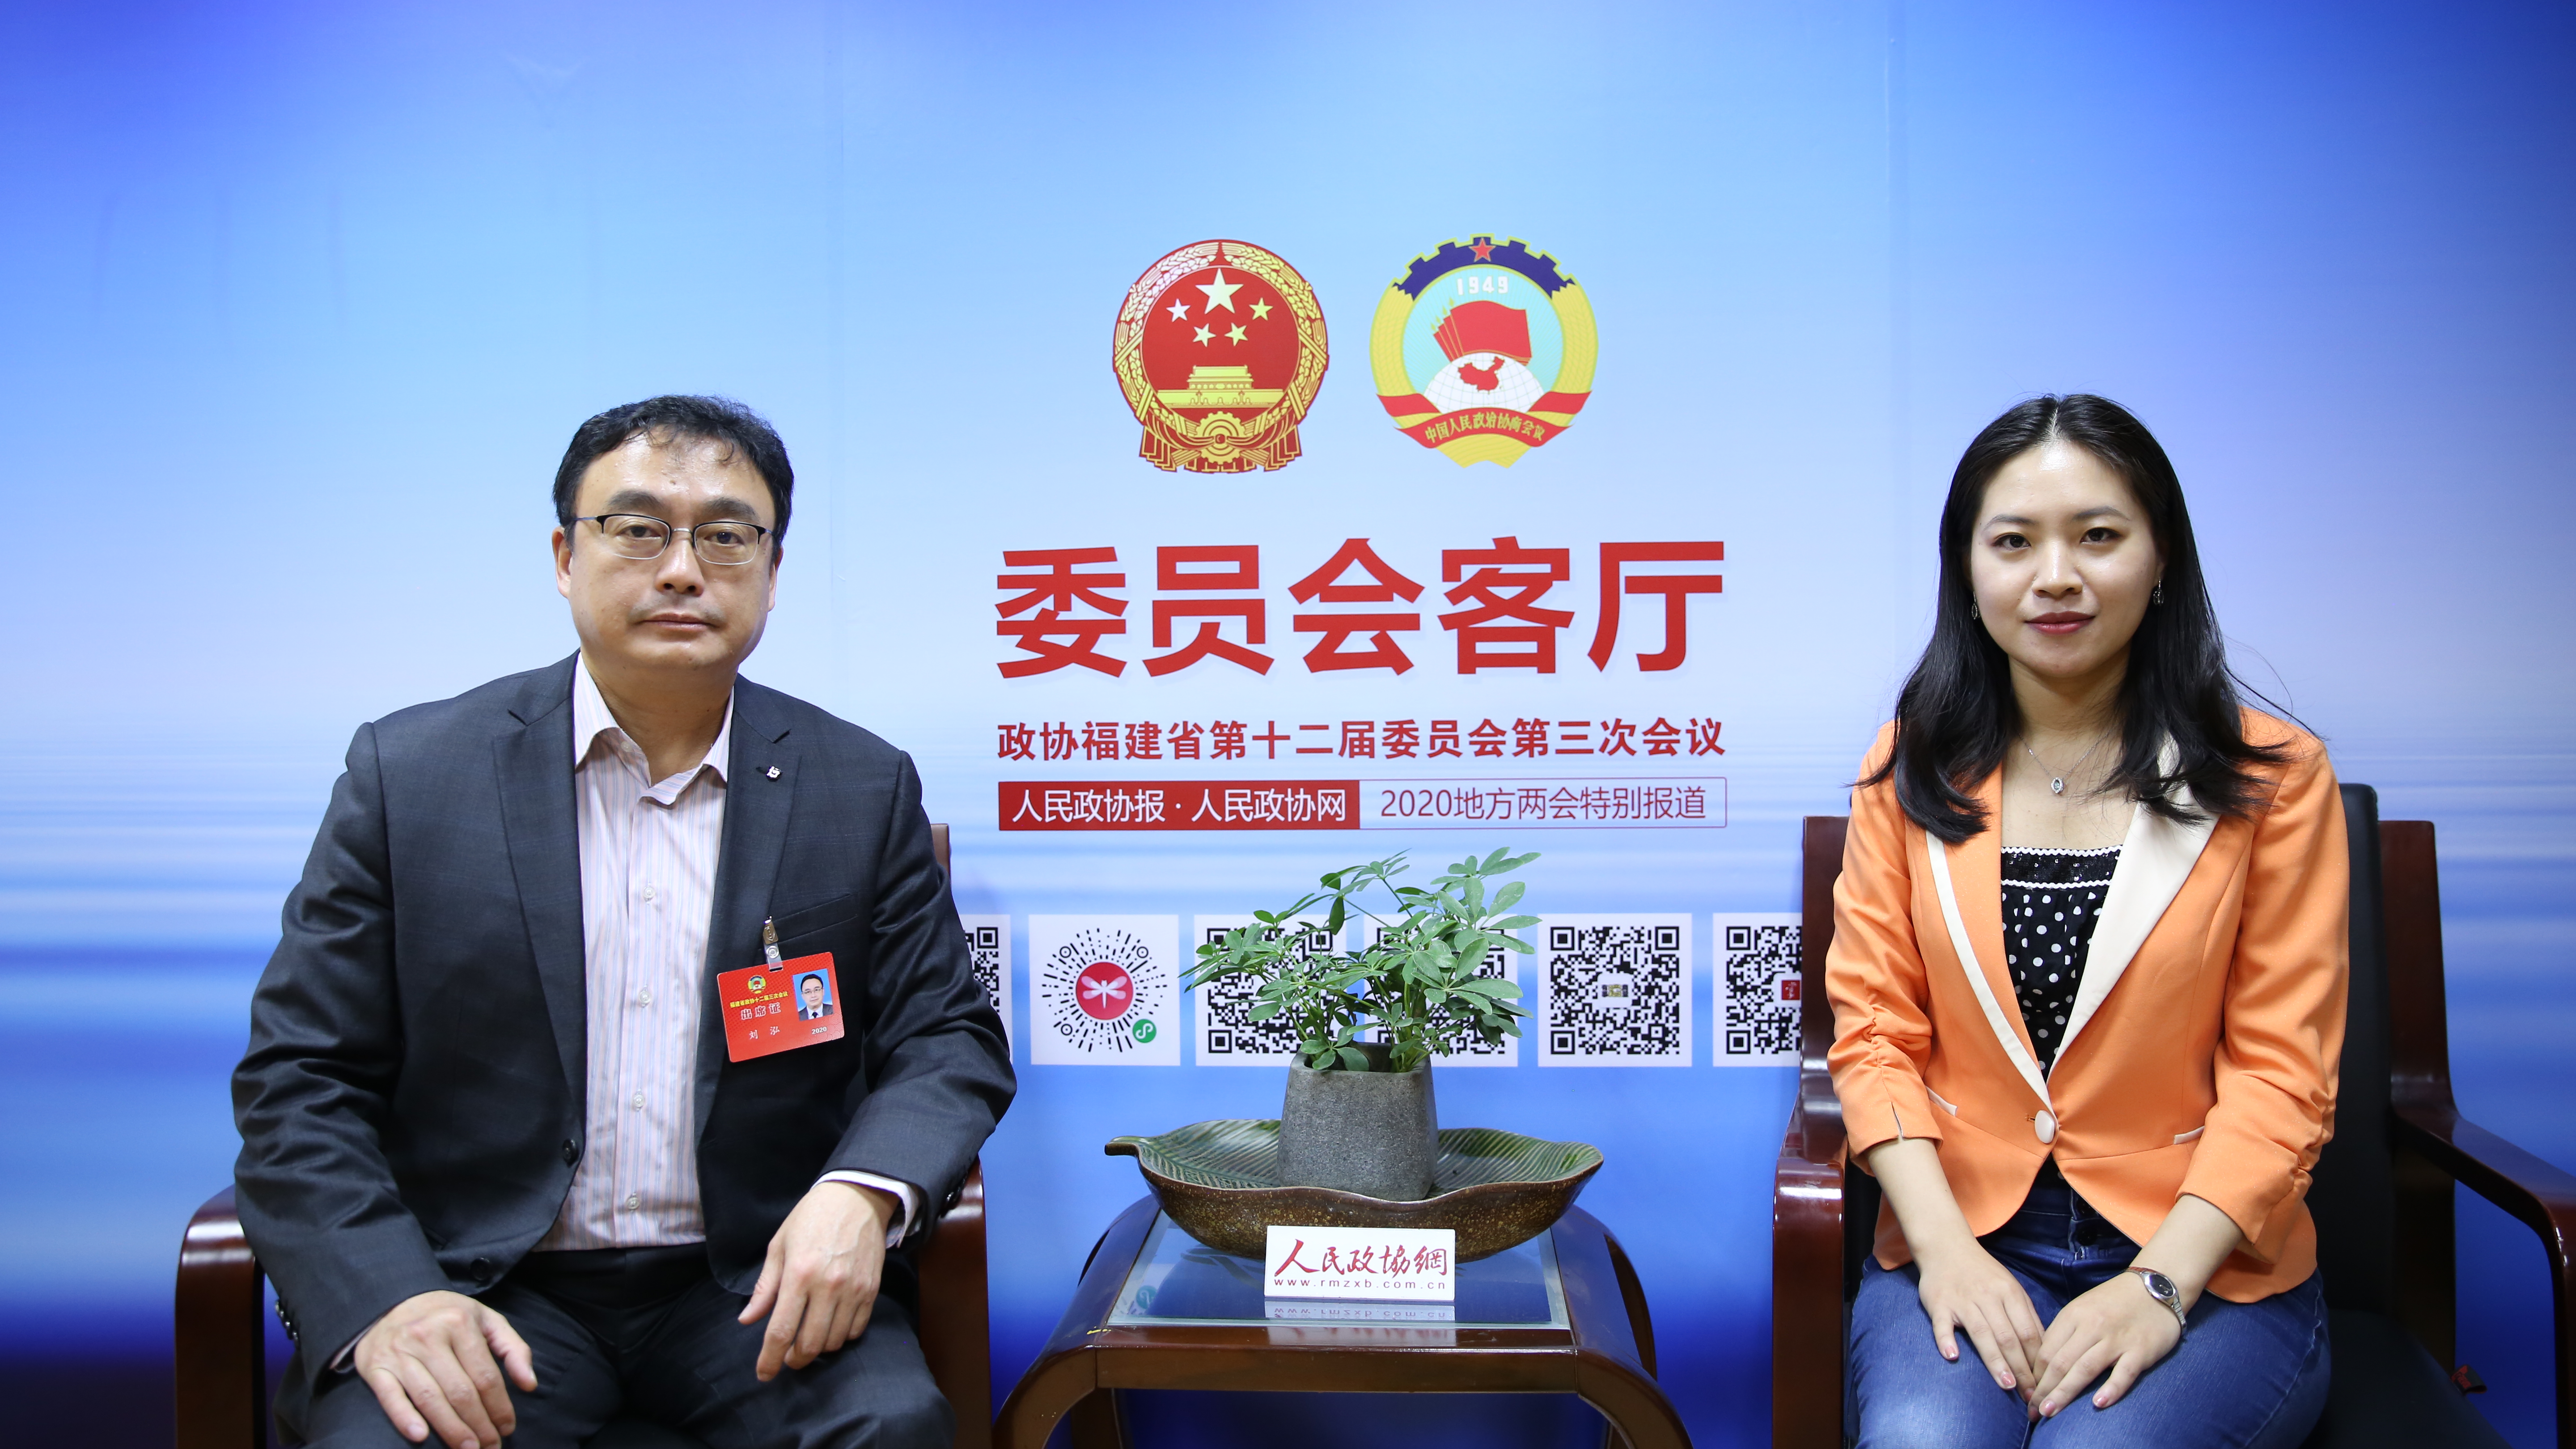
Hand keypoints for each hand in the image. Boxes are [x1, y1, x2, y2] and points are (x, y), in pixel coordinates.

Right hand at [352, 1290, 537, 1448]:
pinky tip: (421, 1437)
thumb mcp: (486, 1319)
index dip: (499, 1406)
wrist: (391, 1302)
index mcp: (459, 1323)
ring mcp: (400, 1353)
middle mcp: (428, 1336)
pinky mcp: (376, 1367)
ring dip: (450, 1429)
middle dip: (479, 1424)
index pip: (485, 1375)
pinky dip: (404, 1418)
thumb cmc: (446, 1315)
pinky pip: (390, 1397)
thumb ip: (513, 1348)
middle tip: (490, 1447)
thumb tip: (529, 1384)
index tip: (507, 1427)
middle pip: (460, 1391)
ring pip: (429, 1398)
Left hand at [739, 1180, 895, 1380]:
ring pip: (834, 1341)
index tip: (763, 1374)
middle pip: (810, 1344)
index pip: (781, 1331)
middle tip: (786, 1357)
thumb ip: (765, 1287)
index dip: (770, 1360)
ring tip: (808, 1339)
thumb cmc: (811, 1218)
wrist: (856, 1196)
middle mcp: (827, 1286)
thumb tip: (748, 1320)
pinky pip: (856, 1329)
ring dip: (818, 1349)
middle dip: (794, 1359)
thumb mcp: (779, 1246)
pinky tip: (831, 1326)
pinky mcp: (871, 1289)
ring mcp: (853, 1289)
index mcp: (798, 1274)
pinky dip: (841, 1336)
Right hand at [1909, 1237, 2046, 1397]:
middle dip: (2021, 1368)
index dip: (2038, 1360)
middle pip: (2008, 1337)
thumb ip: (2025, 1315)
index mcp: (2009, 1293)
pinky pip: (1942, 1323)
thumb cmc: (1982, 1273)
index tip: (2045, 1384)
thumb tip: (2043, 1349)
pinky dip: (1946, 1339)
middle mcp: (1988, 1297)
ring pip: (1982, 1333)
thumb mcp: (2010, 1287)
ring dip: (1995, 1360)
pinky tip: (1952, 1356)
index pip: (2028, 1331)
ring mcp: (1962, 1300)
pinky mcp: (1939, 1303)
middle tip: (2030, 1395)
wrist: (1946, 1247)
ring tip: (2006, 1385)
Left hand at [2030, 1269, 2183, 1416]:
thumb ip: (2065, 1333)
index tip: (2028, 1394)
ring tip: (2050, 1412)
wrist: (2155, 1287)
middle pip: (2060, 1362)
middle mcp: (2091, 1327)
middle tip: (2033, 1411)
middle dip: (2043, 1390)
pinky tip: (2098, 1403)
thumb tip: (2043, 1363)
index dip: (2034, 1375)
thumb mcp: (2082, 1309)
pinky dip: (2111, 1388)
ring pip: (2084, 1369)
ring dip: (2064, 1393)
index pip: (2046, 1350)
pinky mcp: (2140, 1350)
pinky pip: (2124, 1372)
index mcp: (2073, 1316)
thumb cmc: (2114, 1302)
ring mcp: (2116, 1339)